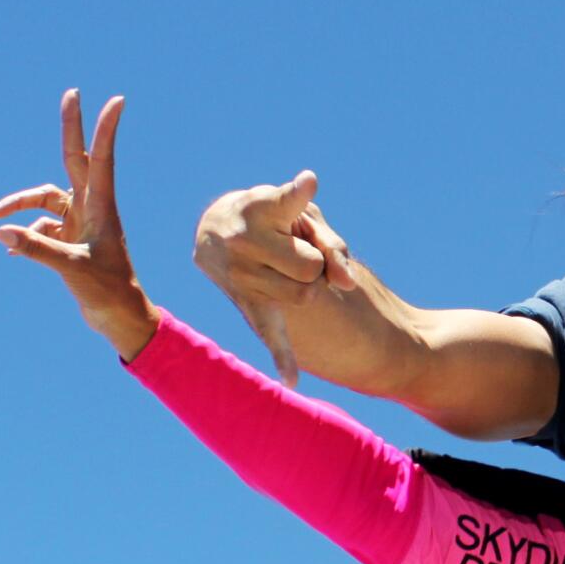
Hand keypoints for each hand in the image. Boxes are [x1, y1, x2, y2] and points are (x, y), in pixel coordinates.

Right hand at [0, 90, 158, 357]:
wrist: (119, 318)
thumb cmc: (106, 292)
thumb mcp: (70, 269)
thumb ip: (36, 249)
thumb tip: (1, 230)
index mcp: (101, 208)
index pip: (101, 160)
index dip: (105, 130)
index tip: (115, 100)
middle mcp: (91, 209)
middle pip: (74, 159)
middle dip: (71, 128)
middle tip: (71, 92)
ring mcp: (80, 223)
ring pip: (44, 200)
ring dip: (18, 204)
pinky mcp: (70, 240)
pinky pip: (40, 227)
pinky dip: (25, 234)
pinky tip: (9, 248)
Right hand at [193, 172, 356, 385]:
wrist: (215, 231)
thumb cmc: (270, 219)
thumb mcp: (300, 216)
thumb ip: (333, 243)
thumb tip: (349, 284)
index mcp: (261, 209)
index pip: (289, 205)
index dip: (299, 195)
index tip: (308, 182)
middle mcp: (245, 240)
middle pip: (311, 264)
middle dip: (314, 258)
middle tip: (293, 246)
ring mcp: (243, 275)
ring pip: (306, 294)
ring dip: (308, 284)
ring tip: (283, 266)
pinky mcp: (249, 304)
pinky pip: (269, 333)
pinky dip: (281, 356)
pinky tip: (290, 380)